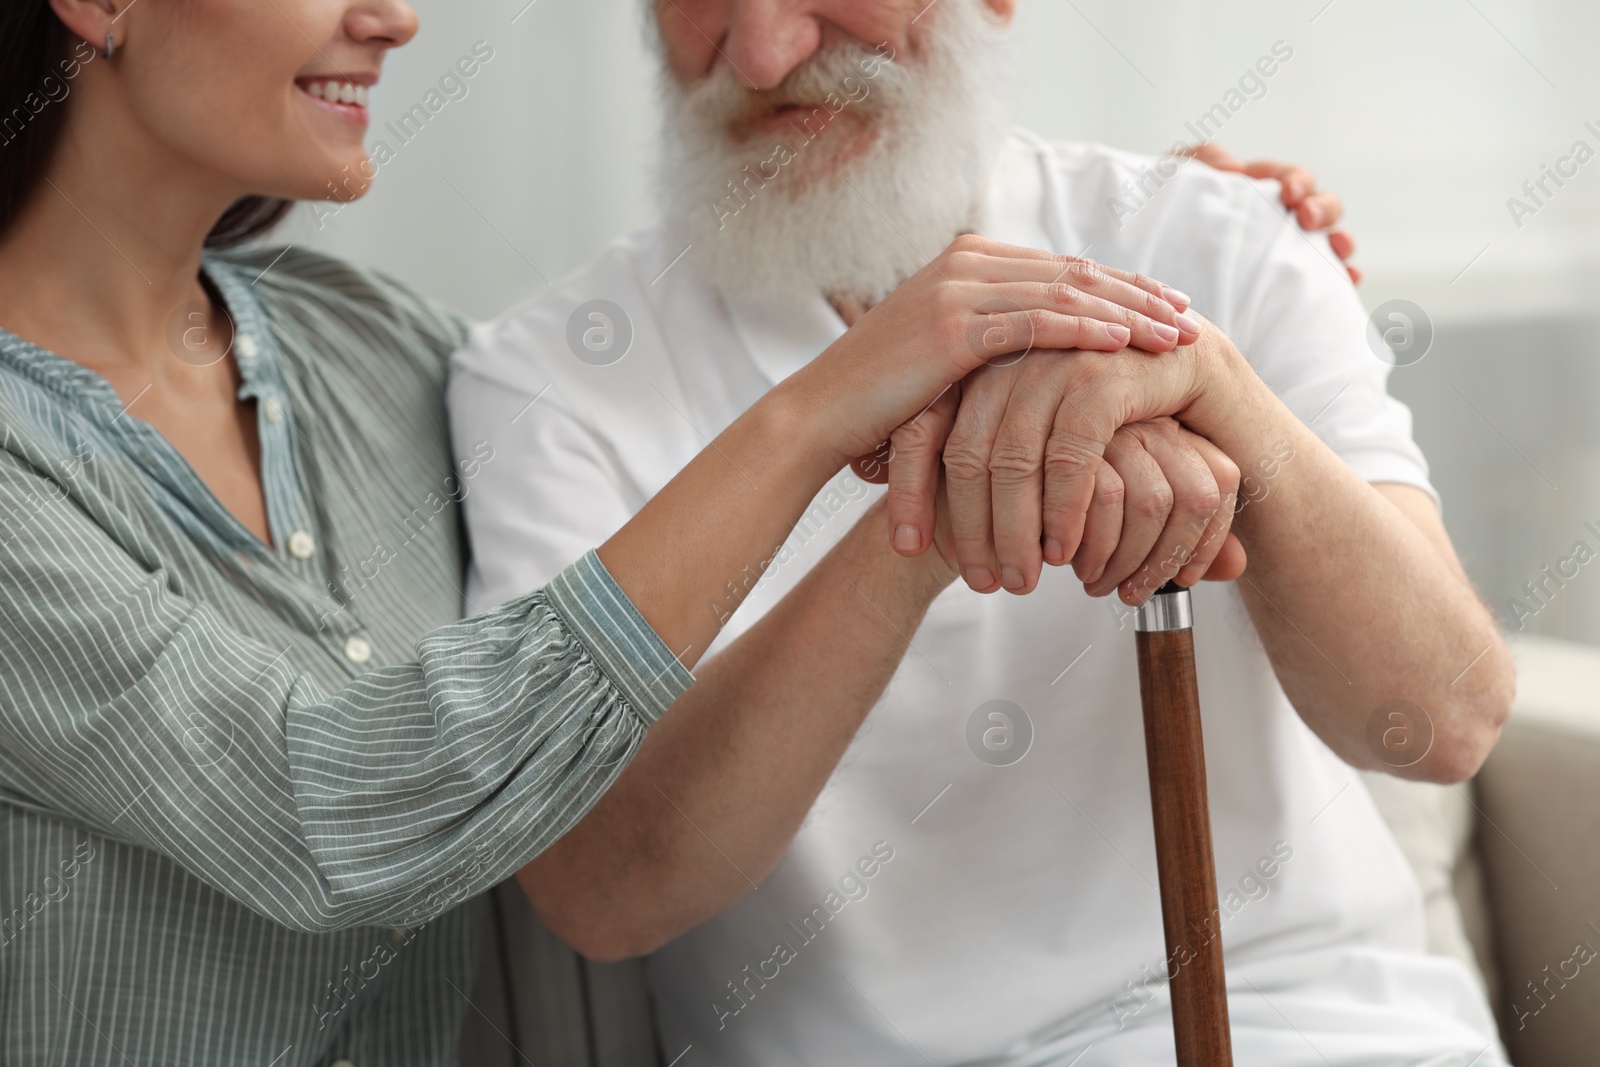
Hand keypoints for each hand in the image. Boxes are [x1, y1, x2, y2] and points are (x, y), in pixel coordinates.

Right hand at [781, 235, 1200, 465]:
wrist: (821, 416)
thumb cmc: (884, 403)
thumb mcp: (949, 360)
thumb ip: (997, 343)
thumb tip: (1053, 360)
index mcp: (970, 262)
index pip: (1064, 269)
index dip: (1122, 287)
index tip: (1170, 309)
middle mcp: (968, 262)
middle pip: (1075, 272)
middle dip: (1140, 295)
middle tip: (1192, 319)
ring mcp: (959, 288)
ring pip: (1066, 294)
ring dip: (1128, 313)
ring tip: (1177, 337)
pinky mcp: (952, 325)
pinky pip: (1037, 324)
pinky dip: (1087, 331)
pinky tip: (1125, 347)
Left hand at [883, 312, 1250, 598]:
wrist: (1183, 355)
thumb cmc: (1100, 400)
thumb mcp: (1029, 420)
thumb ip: (976, 453)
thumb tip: (907, 521)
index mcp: (974, 360)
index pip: (920, 428)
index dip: (908, 492)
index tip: (907, 549)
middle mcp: (1006, 356)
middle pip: (965, 455)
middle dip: (967, 529)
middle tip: (979, 581)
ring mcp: (1053, 361)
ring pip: (1012, 462)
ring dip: (1013, 533)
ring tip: (1020, 581)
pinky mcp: (1102, 376)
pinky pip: (1070, 456)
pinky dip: (1063, 512)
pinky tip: (1064, 551)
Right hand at [1075, 419, 1246, 601]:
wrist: (984, 462)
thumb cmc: (1060, 495)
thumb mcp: (1128, 516)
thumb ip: (1182, 539)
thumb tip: (1238, 567)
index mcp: (1176, 428)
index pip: (1222, 480)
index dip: (1207, 542)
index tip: (1182, 581)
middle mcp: (1151, 419)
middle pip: (1192, 497)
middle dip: (1161, 564)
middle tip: (1128, 594)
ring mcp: (1112, 423)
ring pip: (1151, 502)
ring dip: (1123, 560)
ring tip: (1091, 581)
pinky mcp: (1070, 432)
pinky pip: (1102, 498)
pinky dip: (1088, 545)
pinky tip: (1061, 560)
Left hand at [1182, 142, 1359, 284]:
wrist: (1158, 254)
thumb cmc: (1169, 210)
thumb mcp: (1176, 177)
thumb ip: (1199, 160)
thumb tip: (1233, 166)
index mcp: (1261, 188)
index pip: (1291, 178)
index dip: (1296, 182)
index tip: (1289, 194)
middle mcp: (1283, 217)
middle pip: (1321, 204)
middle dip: (1322, 208)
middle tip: (1306, 218)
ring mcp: (1290, 248)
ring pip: (1330, 239)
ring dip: (1340, 241)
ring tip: (1339, 249)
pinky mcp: (1290, 279)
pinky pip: (1325, 278)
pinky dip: (1343, 277)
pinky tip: (1349, 281)